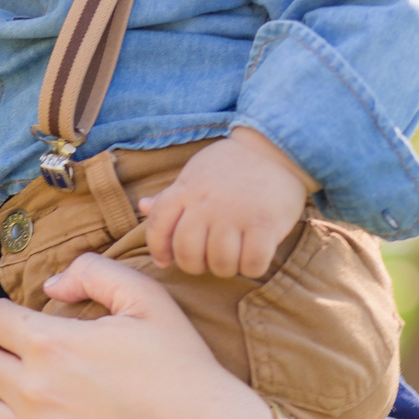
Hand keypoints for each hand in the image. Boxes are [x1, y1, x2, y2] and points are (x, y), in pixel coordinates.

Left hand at [0, 255, 273, 418]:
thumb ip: (92, 272)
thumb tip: (48, 286)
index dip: (8, 316)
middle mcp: (34, 390)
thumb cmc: (183, 368)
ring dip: (2, 402)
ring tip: (34, 402)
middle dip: (6, 356)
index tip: (29, 327)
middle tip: (39, 365)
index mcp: (52, 342)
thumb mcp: (148, 299)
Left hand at [138, 127, 313, 278]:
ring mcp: (236, 214)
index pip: (158, 228)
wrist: (275, 149)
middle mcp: (206, 204)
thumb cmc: (230, 166)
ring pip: (220, 264)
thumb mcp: (195, 175)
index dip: (159, 250)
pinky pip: (252, 264)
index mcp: (185, 190)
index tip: (166, 261)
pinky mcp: (265, 224)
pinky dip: (252, 268)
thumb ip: (170, 196)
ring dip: (226, 268)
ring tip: (233, 257)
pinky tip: (254, 258)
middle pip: (188, 254)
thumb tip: (143, 206)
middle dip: (196, 266)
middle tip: (208, 260)